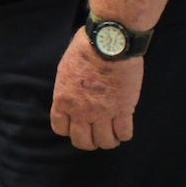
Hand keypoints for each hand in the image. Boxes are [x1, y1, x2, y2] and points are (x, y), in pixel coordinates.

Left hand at [50, 30, 142, 150]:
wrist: (109, 44)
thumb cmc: (86, 49)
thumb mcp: (65, 69)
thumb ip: (67, 88)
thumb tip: (71, 96)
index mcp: (63, 100)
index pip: (60, 128)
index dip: (69, 130)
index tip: (77, 126)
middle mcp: (81, 111)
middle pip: (82, 141)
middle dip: (89, 141)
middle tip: (95, 135)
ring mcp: (103, 112)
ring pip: (104, 142)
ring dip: (108, 141)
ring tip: (112, 135)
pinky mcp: (124, 109)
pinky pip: (124, 133)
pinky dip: (124, 134)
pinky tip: (124, 128)